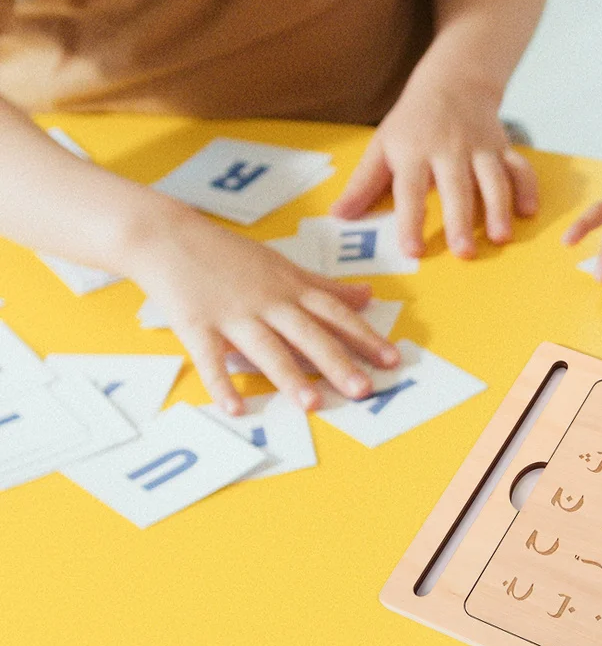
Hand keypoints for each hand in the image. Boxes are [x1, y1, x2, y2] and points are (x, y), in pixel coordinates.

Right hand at [125, 200, 398, 413]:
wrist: (166, 235)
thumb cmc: (230, 254)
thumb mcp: (283, 265)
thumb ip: (326, 286)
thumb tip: (368, 295)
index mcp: (290, 288)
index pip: (335, 315)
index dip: (365, 337)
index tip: (392, 359)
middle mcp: (268, 302)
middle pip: (309, 334)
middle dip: (338, 362)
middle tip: (365, 390)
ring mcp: (232, 314)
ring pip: (266, 348)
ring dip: (290, 377)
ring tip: (314, 404)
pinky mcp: (196, 325)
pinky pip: (210, 359)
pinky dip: (222, 384)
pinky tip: (236, 410)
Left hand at [329, 70, 537, 259]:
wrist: (453, 79)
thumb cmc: (413, 122)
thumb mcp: (382, 145)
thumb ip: (363, 184)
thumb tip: (338, 216)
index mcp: (414, 152)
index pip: (409, 192)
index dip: (410, 222)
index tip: (413, 251)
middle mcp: (448, 149)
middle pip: (455, 189)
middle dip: (461, 221)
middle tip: (464, 252)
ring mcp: (479, 147)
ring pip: (492, 179)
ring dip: (499, 208)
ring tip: (501, 237)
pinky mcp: (502, 147)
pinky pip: (519, 167)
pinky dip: (528, 187)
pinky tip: (529, 211)